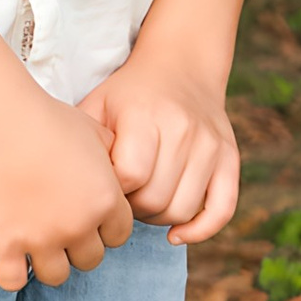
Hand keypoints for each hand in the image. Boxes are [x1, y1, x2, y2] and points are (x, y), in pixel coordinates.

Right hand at [0, 82, 136, 292]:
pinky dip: (13, 273)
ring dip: (49, 262)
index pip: (119, 237)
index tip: (86, 216)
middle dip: (78, 246)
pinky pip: (13, 282)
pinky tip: (9, 254)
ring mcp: (41, 238)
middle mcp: (78, 225)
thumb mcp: (94, 131)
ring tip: (35, 242)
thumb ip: (113, 156)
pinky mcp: (4, 244)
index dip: (103, 228)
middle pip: (91, 260)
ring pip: (57, 276)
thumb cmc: (46, 118)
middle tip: (59, 227)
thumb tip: (120, 169)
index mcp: (105, 200)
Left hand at [80, 42, 241, 244]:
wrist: (182, 66)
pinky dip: (200, 230)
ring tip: (143, 203)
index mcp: (145, 115)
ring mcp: (210, 145)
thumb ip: (84, 145)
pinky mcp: (229, 157)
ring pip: (182, 209)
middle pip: (155, 199)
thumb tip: (72, 193)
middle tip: (121, 198)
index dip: (111, 192)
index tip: (102, 185)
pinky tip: (176, 234)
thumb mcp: (98, 106)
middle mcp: (183, 129)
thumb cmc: (129, 94)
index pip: (129, 177)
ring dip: (157, 218)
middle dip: (132, 209)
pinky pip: (222, 209)